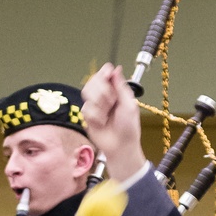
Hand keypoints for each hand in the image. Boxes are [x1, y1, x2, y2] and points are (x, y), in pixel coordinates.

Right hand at [81, 64, 144, 180]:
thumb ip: (121, 86)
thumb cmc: (129, 128)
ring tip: (106, 115)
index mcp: (115, 90)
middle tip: (112, 103)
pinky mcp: (88, 115)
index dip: (103, 74)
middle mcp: (104, 95)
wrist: (120, 146)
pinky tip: (101, 123)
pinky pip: (86, 109)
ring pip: (86, 92)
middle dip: (103, 92)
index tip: (107, 77)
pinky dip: (95, 116)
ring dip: (99, 104)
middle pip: (93, 80)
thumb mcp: (129, 104)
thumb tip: (116, 69)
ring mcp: (94, 105)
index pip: (104, 73)